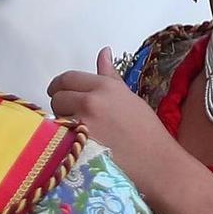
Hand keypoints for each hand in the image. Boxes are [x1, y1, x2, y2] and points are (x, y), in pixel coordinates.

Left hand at [48, 50, 189, 206]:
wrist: (156, 161)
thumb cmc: (147, 131)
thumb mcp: (129, 97)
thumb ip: (110, 76)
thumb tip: (104, 52)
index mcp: (104, 86)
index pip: (68, 77)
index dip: (60, 86)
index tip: (60, 93)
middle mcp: (91, 100)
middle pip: (57, 96)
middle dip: (61, 105)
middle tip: (72, 116)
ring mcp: (82, 122)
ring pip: (56, 116)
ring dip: (61, 122)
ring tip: (80, 131)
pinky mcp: (78, 143)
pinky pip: (60, 135)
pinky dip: (64, 138)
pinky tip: (79, 143)